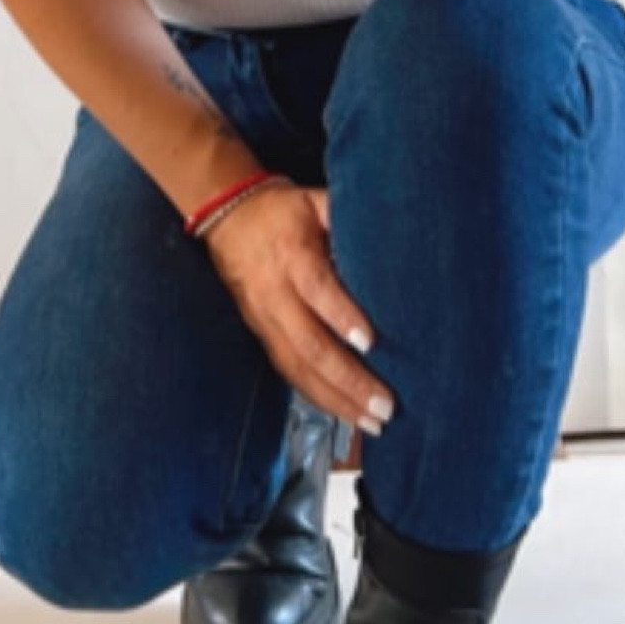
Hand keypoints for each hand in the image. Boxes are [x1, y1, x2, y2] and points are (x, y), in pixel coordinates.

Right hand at [201, 179, 395, 439]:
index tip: (370, 342)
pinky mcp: (261, 335)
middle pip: (308, 343)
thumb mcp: (315, 200)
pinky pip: (288, 372)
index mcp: (292, 254)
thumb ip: (347, 218)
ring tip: (371, 422)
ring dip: (335, 400)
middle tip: (384, 405)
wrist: (228, 216)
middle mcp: (275, 293)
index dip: (341, 316)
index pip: (316, 289)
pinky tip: (345, 415)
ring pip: (297, 367)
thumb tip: (397, 234)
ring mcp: (264, 319)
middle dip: (347, 379)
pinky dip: (317, 397)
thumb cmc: (285, 210)